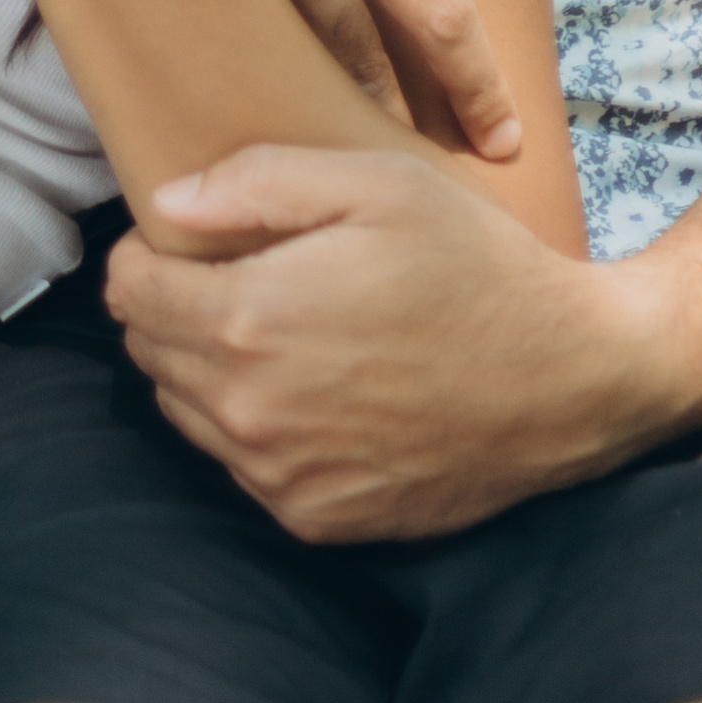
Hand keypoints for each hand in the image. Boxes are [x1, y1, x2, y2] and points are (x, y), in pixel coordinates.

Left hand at [105, 145, 670, 540]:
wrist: (574, 381)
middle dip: (175, 307)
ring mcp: (283, 479)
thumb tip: (165, 204)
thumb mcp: (375, 181)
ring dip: (211, 369)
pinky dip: (258, 426)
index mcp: (249, 322)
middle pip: (149, 352)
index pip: (127, 291)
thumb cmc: (475, 263)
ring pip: (188, 412)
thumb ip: (254, 181)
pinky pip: (242, 467)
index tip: (198, 237)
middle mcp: (251, 415)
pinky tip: (316, 386)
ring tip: (283, 327)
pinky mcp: (320, 521)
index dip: (152, 253)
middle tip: (243, 274)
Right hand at [150, 0, 517, 160]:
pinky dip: (260, 85)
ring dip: (331, 114)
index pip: (436, 11)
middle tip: (432, 177)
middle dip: (405, 122)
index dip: (477, 85)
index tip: (503, 140)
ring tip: (355, 165)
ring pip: (299, 65)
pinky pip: (234, 48)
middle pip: (371, 61)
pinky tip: (267, 120)